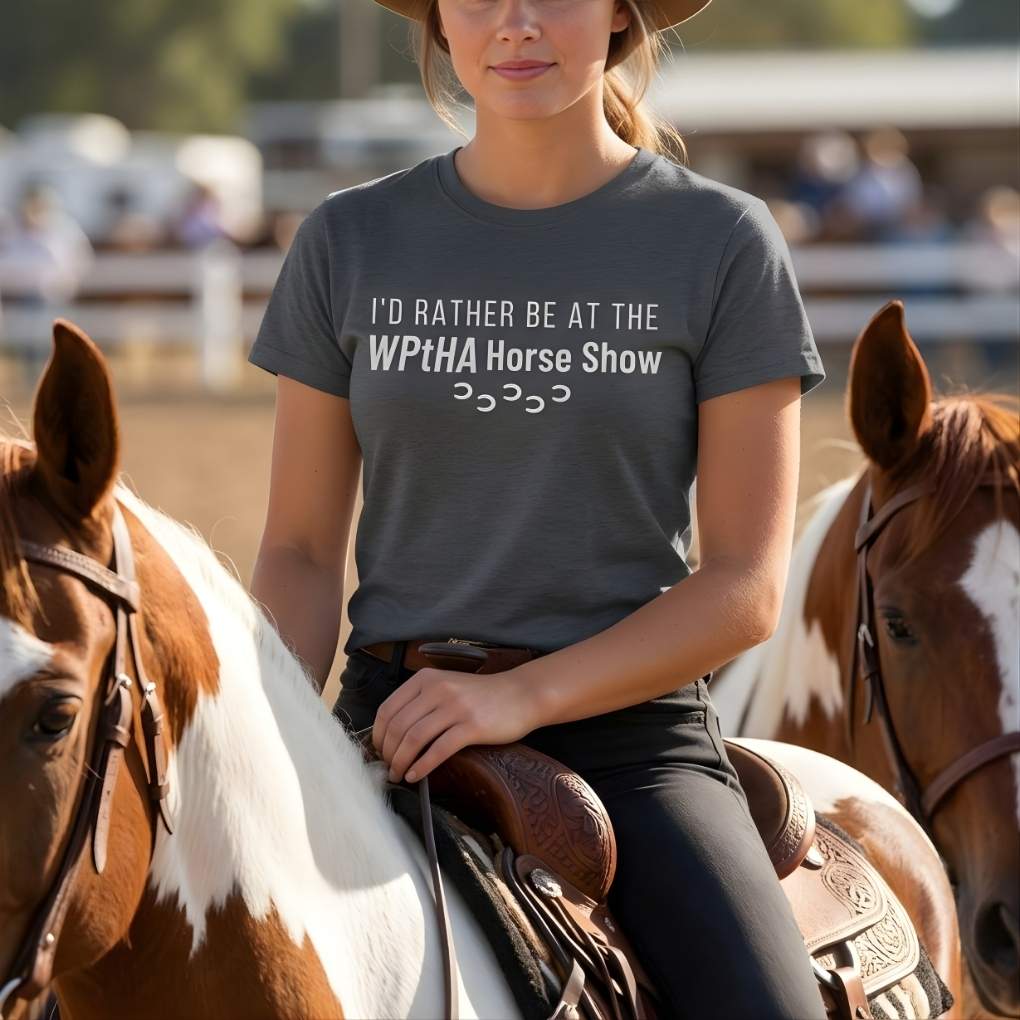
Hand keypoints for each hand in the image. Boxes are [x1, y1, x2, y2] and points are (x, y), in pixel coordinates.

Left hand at [372, 665, 537, 783]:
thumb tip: (392, 733)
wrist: (520, 694)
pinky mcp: (472, 726)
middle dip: (388, 753)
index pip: (387, 709)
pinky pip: (438, 750)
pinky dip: (422, 766)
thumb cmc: (481, 696)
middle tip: (389, 768)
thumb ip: (421, 701)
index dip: (378, 735)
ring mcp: (455, 707)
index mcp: (425, 679)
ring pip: (414, 739)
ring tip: (399, 775)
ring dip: (401, 762)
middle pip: (398, 726)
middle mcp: (437, 689)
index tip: (379, 752)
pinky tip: (416, 776)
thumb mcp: (446, 686)